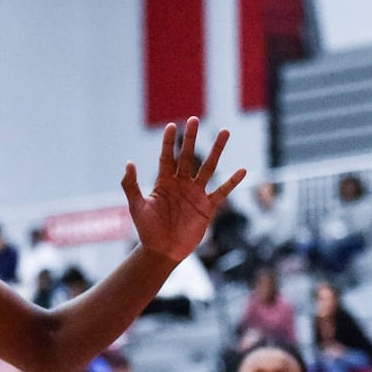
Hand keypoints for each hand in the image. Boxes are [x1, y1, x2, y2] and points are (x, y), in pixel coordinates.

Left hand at [122, 118, 247, 262]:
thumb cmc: (147, 230)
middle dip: (191, 138)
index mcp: (164, 182)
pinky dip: (232, 182)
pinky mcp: (207, 207)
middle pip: (188, 156)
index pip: (167, 157)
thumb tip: (129, 163)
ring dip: (217, 150)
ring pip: (208, 167)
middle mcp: (181, 184)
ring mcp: (196, 194)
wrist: (162, 252)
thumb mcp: (136, 207)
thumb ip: (131, 186)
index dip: (169, 142)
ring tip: (224, 132)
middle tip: (195, 119)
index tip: (172, 125)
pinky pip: (222, 191)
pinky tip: (242, 170)